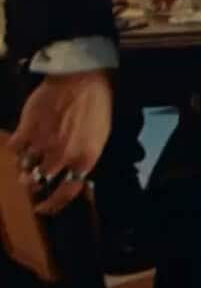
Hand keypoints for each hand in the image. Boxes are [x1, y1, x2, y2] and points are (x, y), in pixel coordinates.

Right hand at [6, 69, 113, 215]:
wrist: (82, 78)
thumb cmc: (95, 106)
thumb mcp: (99, 137)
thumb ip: (84, 159)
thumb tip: (72, 178)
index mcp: (85, 159)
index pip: (67, 192)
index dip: (52, 204)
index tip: (42, 208)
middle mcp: (62, 155)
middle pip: (37, 182)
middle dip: (32, 181)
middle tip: (31, 174)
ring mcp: (42, 143)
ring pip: (23, 167)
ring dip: (24, 164)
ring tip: (31, 152)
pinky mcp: (26, 130)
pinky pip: (14, 147)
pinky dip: (17, 145)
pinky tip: (24, 136)